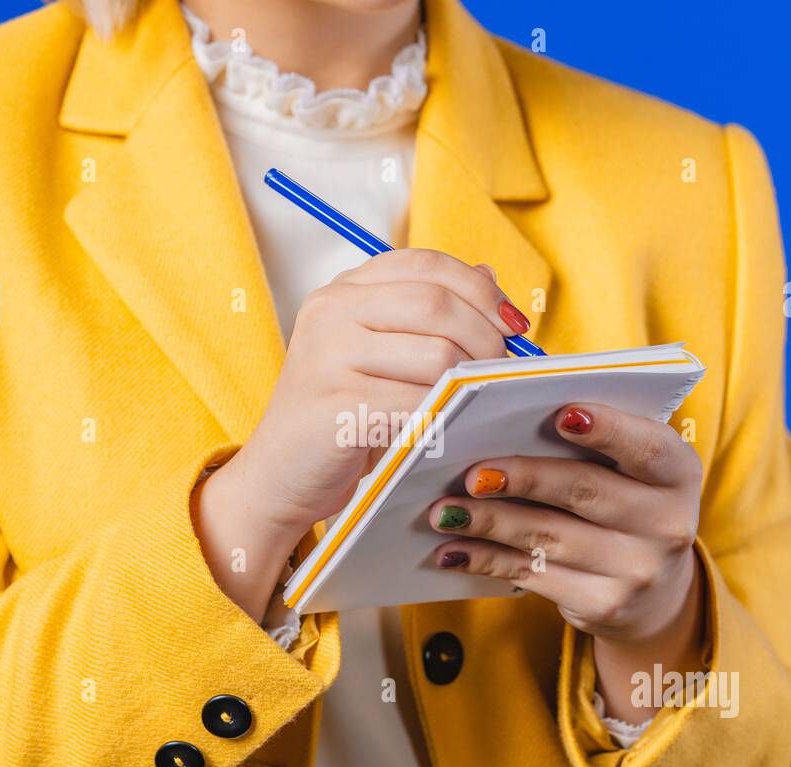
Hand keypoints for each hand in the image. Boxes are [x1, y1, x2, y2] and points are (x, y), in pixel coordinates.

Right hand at [197, 249, 527, 620]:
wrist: (278, 478)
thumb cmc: (341, 417)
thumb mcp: (381, 355)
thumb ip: (428, 315)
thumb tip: (490, 280)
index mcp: (343, 291)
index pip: (426, 265)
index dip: (480, 290)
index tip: (513, 325)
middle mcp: (329, 312)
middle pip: (436, 305)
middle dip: (486, 338)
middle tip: (502, 372)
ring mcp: (326, 358)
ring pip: (435, 356)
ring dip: (469, 383)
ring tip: (475, 403)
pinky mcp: (333, 407)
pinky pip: (416, 405)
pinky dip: (445, 418)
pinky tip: (449, 429)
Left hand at [427, 403, 704, 645]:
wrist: (657, 592)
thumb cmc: (629, 506)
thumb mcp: (636, 473)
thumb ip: (594, 445)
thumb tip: (505, 427)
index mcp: (678, 473)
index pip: (646, 448)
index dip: (607, 429)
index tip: (561, 413)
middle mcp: (667, 523)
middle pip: (584, 491)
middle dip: (523, 478)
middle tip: (472, 474)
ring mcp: (636, 570)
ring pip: (548, 537)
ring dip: (488, 522)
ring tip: (443, 511)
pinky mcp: (602, 605)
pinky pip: (532, 575)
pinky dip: (485, 559)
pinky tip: (452, 549)